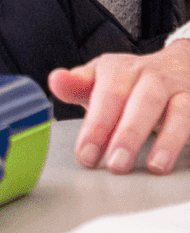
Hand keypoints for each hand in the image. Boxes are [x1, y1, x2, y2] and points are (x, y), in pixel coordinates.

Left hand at [48, 39, 189, 174]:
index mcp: (120, 69)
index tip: (86, 155)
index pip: (107, 96)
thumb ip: (76, 85)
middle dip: (129, 135)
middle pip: (143, 103)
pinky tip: (184, 162)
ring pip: (179, 113)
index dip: (96, 127)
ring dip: (168, 141)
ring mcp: (181, 91)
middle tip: (116, 165)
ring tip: (155, 167)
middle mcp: (152, 77)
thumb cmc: (129, 81)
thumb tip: (55, 80)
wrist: (177, 65)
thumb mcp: (99, 79)